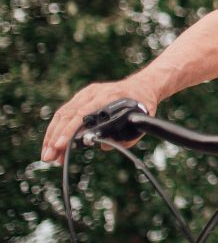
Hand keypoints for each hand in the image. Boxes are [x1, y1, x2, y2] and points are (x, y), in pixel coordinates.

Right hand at [42, 79, 159, 163]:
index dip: (69, 130)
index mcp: (108, 95)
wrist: (142, 85)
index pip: (82, 113)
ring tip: (49, 156)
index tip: (60, 145)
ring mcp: (85, 93)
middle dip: (55, 138)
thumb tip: (104, 147)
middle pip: (67, 114)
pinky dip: (56, 129)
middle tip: (49, 157)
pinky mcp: (81, 97)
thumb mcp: (142, 119)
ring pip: (62, 114)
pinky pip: (64, 113)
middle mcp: (94, 92)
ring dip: (52, 136)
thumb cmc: (143, 102)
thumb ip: (127, 136)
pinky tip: (53, 144)